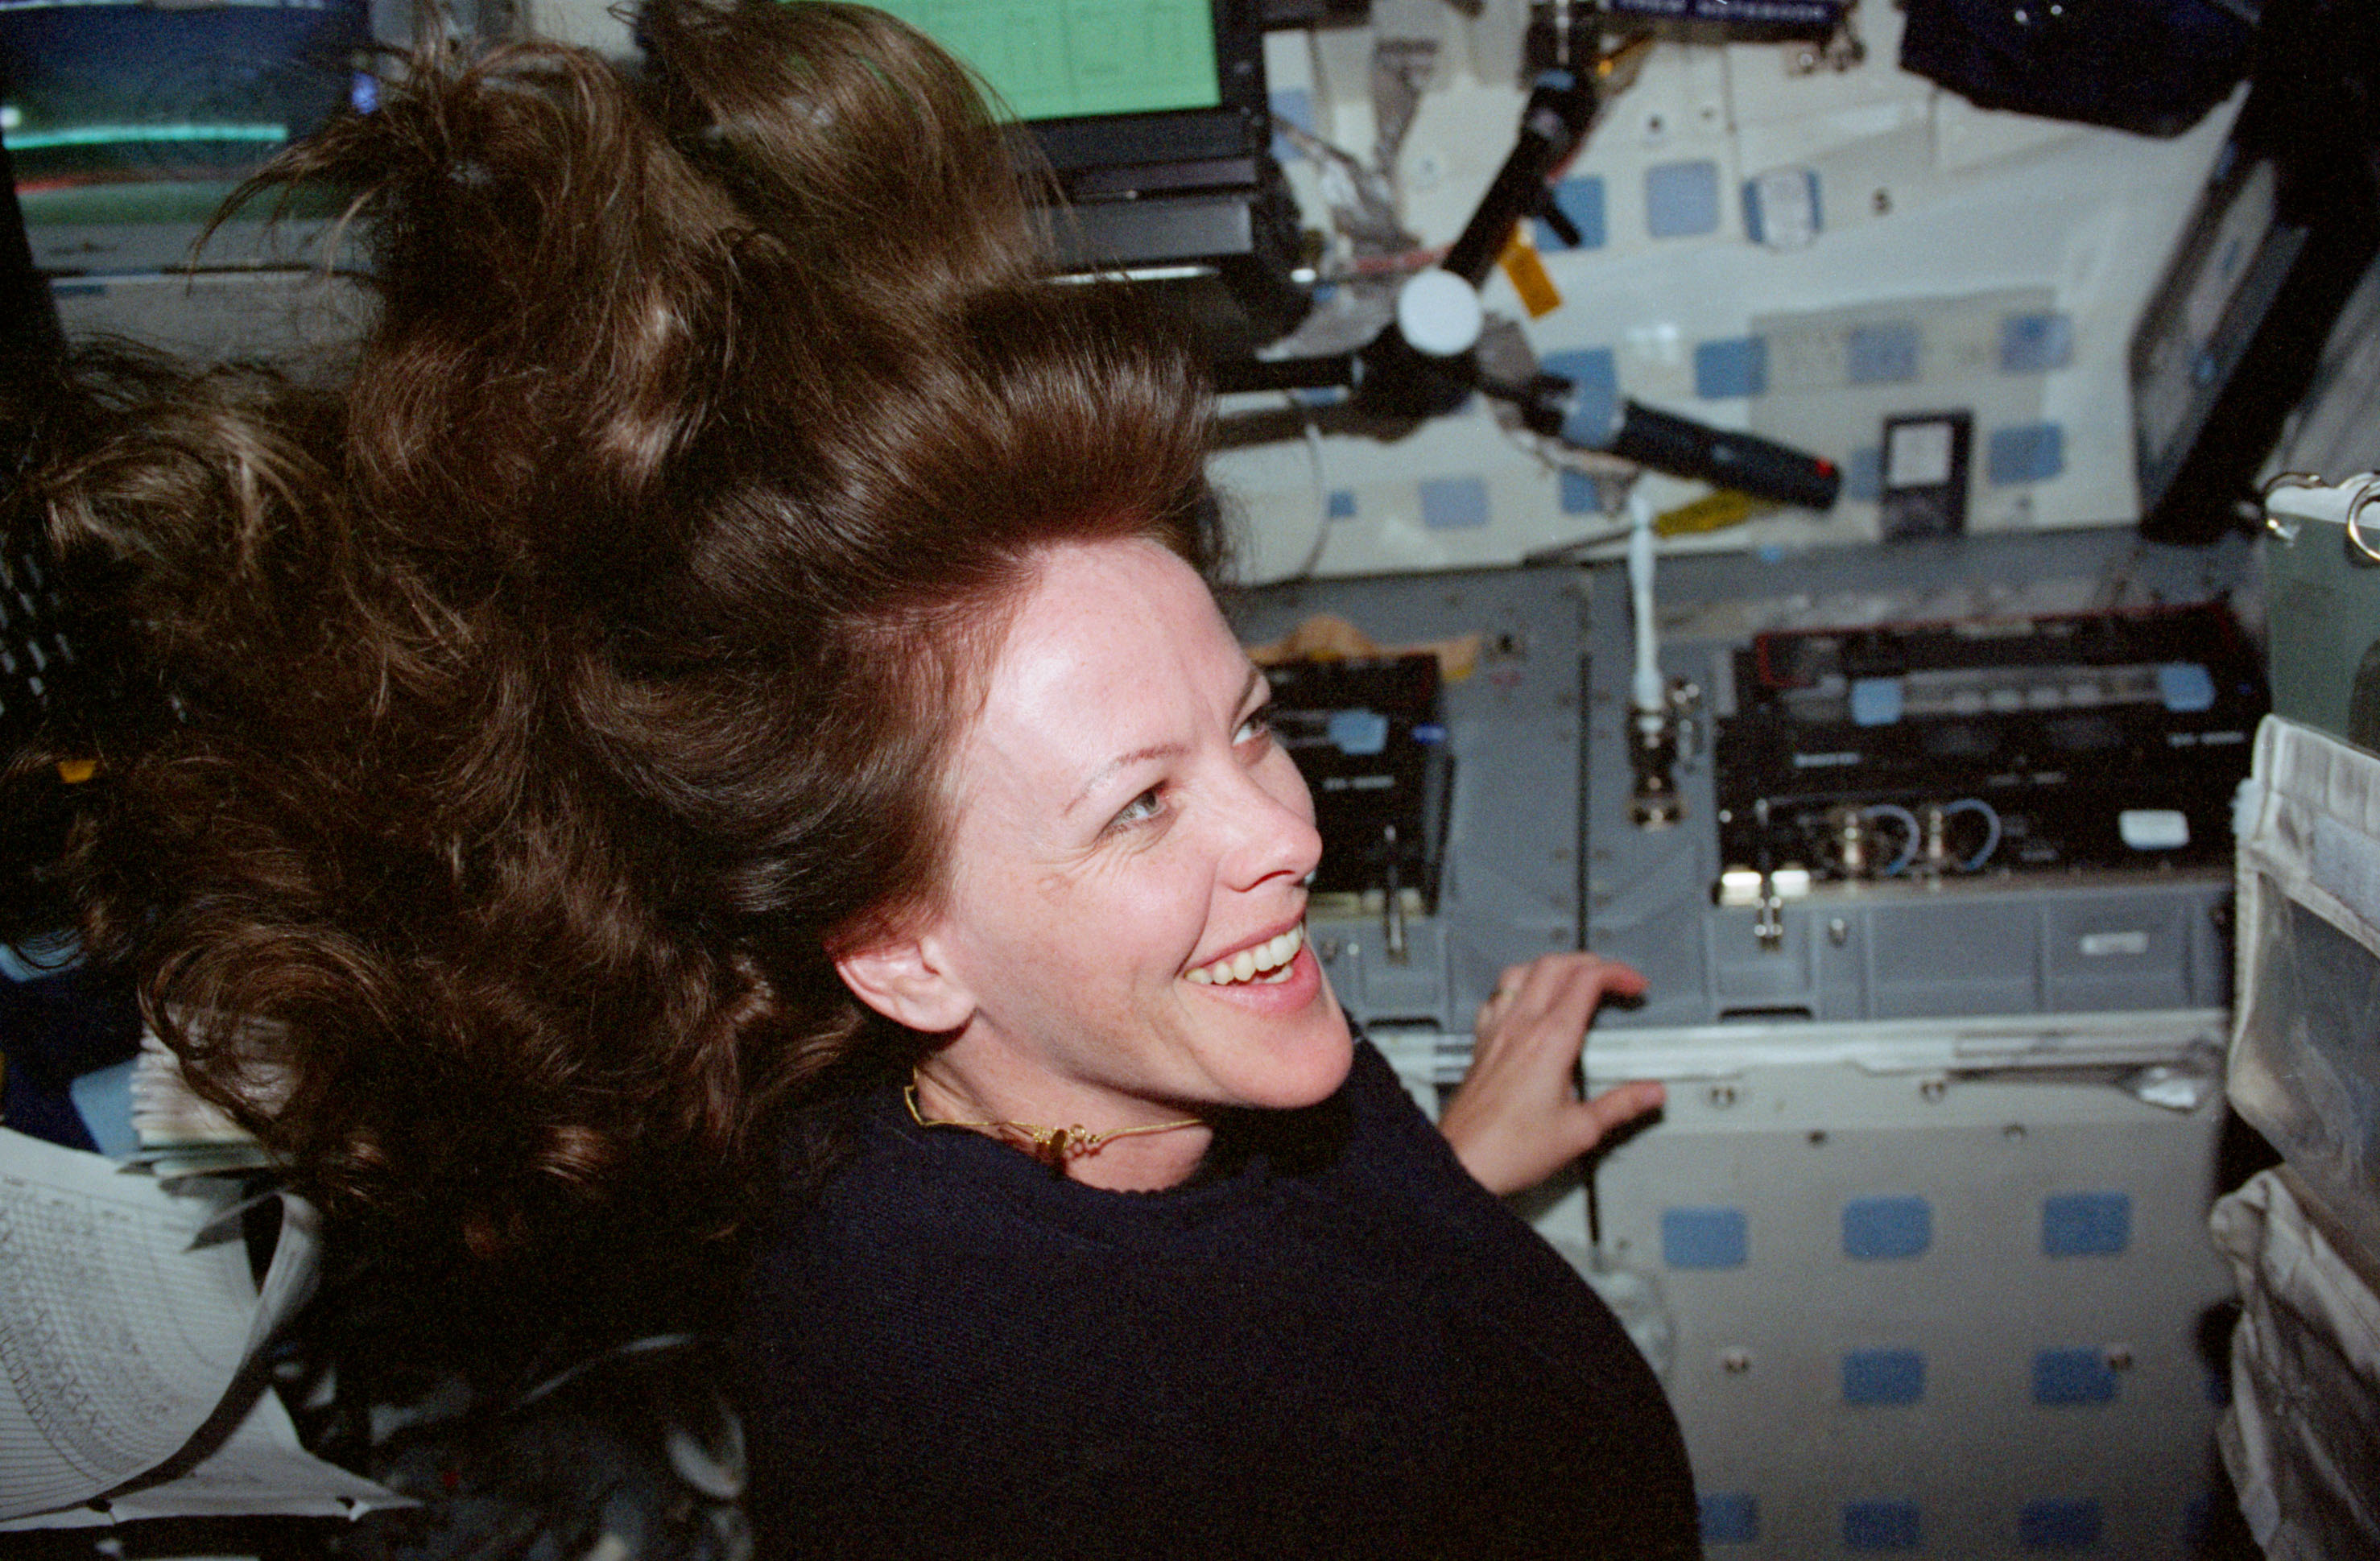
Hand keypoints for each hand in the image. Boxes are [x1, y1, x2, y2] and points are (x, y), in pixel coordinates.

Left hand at [1436, 952, 1662, 1196]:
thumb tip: (1650, 1093)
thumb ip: (1621, 1106)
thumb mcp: (1580, 1131)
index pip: (1587, 981)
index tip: (1633, 984)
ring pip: (1520, 972)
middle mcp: (1520, 1027)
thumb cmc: (1510, 1149)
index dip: (1617, 973)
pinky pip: (1495, 997)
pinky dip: (1517, 987)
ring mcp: (1496, 1031)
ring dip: (1552, 966)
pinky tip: (1525, 1001)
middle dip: (1590, 962)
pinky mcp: (1480, 1043)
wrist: (1464, 1161)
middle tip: (1612, 977)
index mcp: (1551, 1040)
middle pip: (1555, 965)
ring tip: (1572, 977)